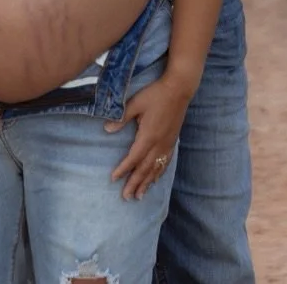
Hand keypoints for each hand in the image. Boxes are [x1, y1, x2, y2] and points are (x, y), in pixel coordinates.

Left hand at [105, 74, 191, 200]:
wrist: (179, 89)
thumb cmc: (155, 94)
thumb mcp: (135, 103)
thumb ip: (122, 117)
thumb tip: (107, 129)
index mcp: (148, 136)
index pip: (133, 158)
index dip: (123, 169)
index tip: (114, 179)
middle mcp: (158, 144)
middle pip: (144, 169)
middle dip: (134, 183)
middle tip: (126, 197)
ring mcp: (167, 144)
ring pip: (156, 169)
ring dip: (147, 183)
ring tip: (139, 196)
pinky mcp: (172, 141)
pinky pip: (165, 163)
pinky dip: (159, 174)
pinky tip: (156, 179)